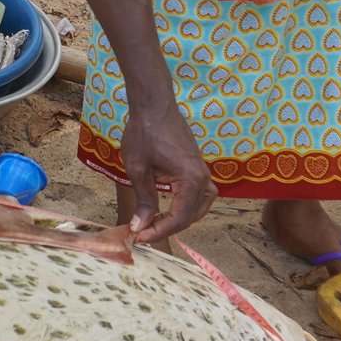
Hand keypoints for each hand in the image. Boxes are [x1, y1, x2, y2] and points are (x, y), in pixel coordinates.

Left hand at [118, 102, 214, 243]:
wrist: (154, 104)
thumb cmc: (144, 132)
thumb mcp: (139, 169)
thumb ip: (144, 200)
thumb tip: (140, 227)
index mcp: (190, 180)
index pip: (179, 218)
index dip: (158, 231)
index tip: (138, 237)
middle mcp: (202, 178)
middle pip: (191, 216)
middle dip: (167, 227)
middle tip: (143, 232)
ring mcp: (202, 171)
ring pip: (200, 207)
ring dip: (181, 219)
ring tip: (156, 223)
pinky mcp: (198, 166)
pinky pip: (200, 194)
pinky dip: (187, 206)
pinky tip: (169, 208)